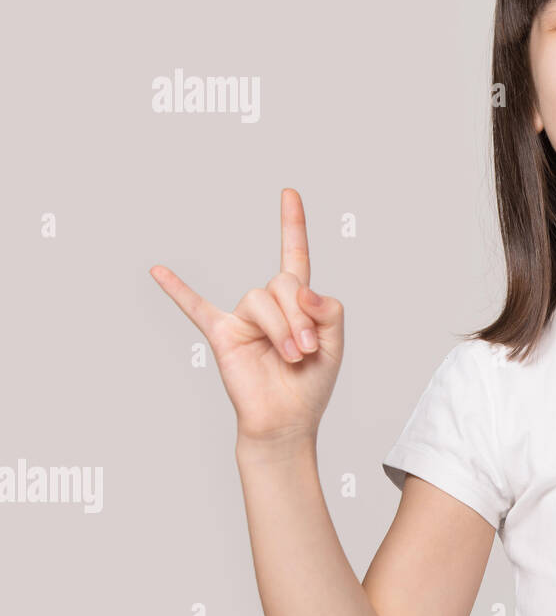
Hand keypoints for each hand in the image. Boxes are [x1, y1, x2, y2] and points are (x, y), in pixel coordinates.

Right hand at [150, 189, 344, 444]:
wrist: (287, 421)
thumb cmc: (311, 384)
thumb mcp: (335, 343)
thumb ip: (328, 309)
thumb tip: (302, 287)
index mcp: (298, 302)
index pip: (295, 255)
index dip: (293, 224)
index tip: (289, 193)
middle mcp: (269, 305)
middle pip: (284, 283)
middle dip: (301, 316)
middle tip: (307, 350)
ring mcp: (243, 318)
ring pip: (261, 299)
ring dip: (283, 328)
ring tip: (292, 356)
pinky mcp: (222, 335)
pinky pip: (196, 307)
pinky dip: (178, 290)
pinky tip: (160, 271)